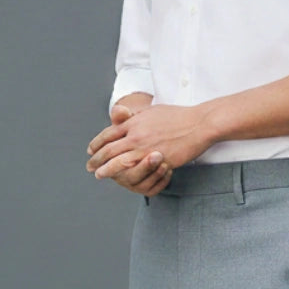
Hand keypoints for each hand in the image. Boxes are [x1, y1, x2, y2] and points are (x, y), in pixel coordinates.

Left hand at [87, 102, 214, 180]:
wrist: (199, 124)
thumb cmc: (178, 116)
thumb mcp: (152, 111)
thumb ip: (135, 115)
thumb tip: (122, 115)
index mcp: (134, 121)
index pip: (108, 133)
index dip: (97, 143)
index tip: (91, 149)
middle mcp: (135, 134)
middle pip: (108, 148)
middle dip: (96, 158)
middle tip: (89, 165)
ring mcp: (145, 147)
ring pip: (117, 160)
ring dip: (104, 168)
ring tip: (97, 174)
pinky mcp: (156, 159)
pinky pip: (135, 168)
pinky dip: (122, 173)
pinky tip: (119, 178)